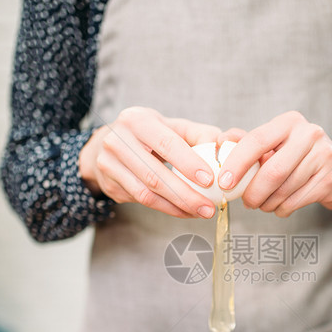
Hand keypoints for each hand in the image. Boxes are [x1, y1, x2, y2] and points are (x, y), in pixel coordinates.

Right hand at [79, 106, 221, 218]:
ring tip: (200, 212)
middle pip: (154, 174)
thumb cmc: (148, 135)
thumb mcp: (170, 126)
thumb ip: (198, 134)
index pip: (166, 144)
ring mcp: (108, 164)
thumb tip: (223, 146)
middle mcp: (117, 140)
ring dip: (177, 207)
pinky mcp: (109, 184)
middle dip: (186, 195)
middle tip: (209, 207)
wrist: (108, 144)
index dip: (188, 164)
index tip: (210, 180)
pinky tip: (184, 211)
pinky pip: (141, 201)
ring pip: (146, 193)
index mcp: (137, 120)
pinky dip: (166, 209)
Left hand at [216, 111, 331, 216]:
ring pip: (283, 189)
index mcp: (290, 122)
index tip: (224, 182)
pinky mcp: (329, 179)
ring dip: (266, 203)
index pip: (257, 140)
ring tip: (262, 204)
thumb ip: (247, 141)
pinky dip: (281, 209)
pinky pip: (295, 201)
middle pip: (272, 171)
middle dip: (253, 192)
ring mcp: (323, 157)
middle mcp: (310, 134)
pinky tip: (279, 207)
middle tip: (245, 202)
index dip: (237, 163)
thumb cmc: (299, 156)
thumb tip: (220, 141)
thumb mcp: (275, 143)